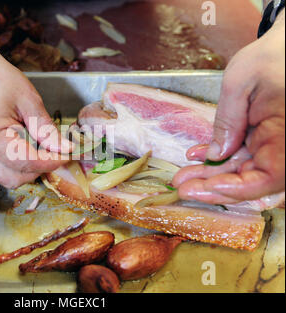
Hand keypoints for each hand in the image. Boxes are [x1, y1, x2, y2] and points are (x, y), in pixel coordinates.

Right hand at [0, 0, 71, 188]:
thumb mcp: (28, 100)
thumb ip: (46, 129)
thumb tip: (64, 149)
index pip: (28, 163)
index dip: (52, 161)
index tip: (67, 155)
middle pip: (15, 179)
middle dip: (38, 169)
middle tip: (54, 152)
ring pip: (5, 179)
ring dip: (26, 170)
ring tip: (38, 148)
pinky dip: (13, 166)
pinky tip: (22, 147)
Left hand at [173, 12, 284, 203]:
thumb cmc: (269, 57)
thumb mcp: (239, 83)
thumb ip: (228, 121)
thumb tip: (216, 155)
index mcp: (285, 135)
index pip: (266, 178)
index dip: (234, 189)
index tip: (201, 188)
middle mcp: (283, 145)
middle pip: (251, 179)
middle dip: (213, 185)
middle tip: (182, 187)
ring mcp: (273, 143)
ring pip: (242, 169)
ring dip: (211, 174)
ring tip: (181, 176)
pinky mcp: (263, 138)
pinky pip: (242, 154)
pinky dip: (218, 156)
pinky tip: (196, 156)